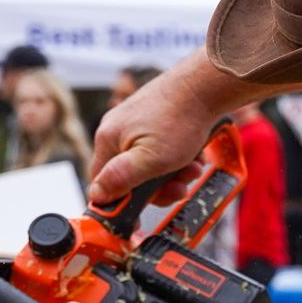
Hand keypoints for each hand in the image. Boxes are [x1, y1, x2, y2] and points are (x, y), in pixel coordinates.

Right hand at [90, 57, 225, 207]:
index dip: (120, 203)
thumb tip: (96, 196)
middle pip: (130, 176)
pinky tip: (194, 155)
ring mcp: (135, 123)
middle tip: (179, 187)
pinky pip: (162, 149)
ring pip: (150, 164)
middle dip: (158, 187)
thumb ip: (121, 179)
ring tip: (192, 167)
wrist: (206, 86)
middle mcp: (117, 129)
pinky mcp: (154, 119)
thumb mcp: (150, 159)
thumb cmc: (179, 120)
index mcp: (108, 139)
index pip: (102, 183)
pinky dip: (179, 157)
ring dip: (174, 173)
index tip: (137, 216)